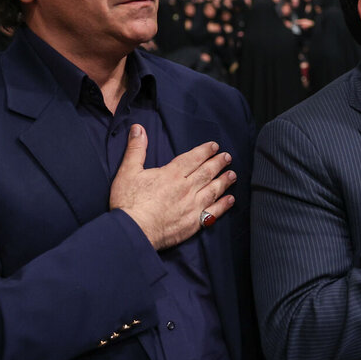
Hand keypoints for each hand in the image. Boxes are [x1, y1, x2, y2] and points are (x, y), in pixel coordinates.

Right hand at [110, 125, 236, 250]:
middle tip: (228, 157)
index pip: (192, 159)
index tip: (215, 146)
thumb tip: (138, 128)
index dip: (205, 151)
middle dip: (218, 163)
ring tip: (233, 174)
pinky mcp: (193, 223)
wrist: (133, 231)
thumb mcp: (127, 172)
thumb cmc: (128, 202)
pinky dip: (223, 205)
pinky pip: (213, 212)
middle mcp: (186, 188)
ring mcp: (192, 206)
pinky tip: (230, 199)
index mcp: (171, 174)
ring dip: (224, 181)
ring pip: (213, 190)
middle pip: (206, 172)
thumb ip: (135, 150)